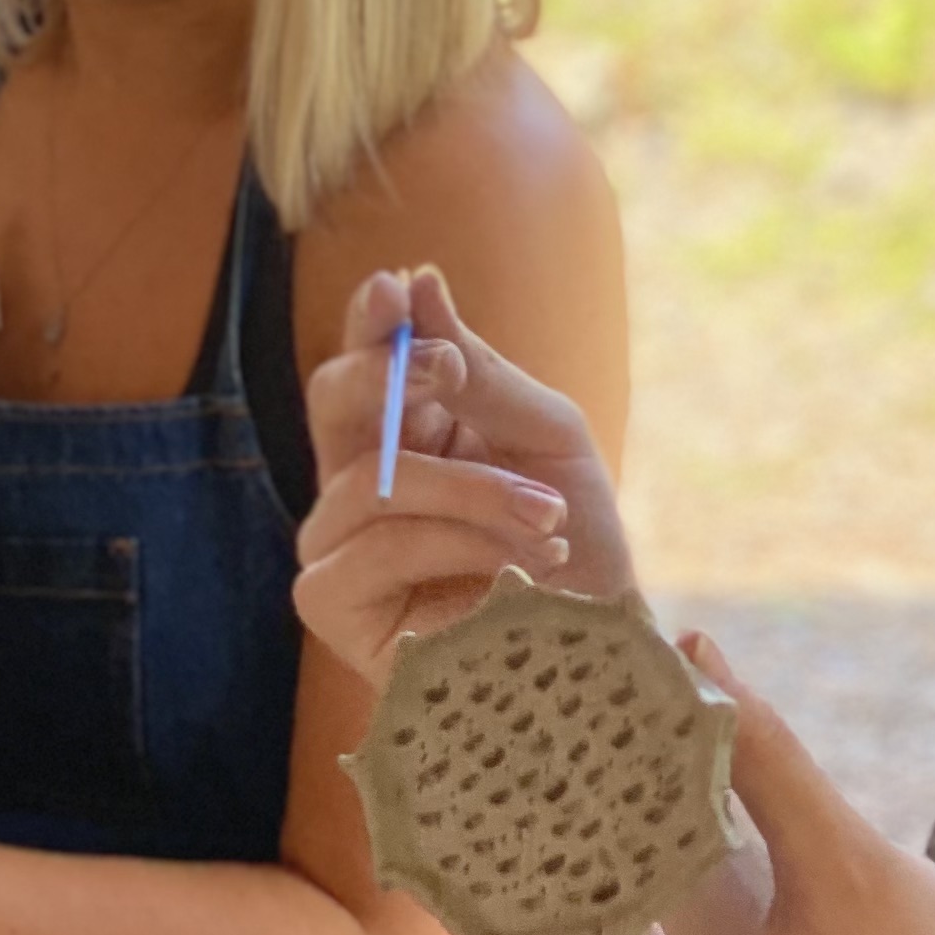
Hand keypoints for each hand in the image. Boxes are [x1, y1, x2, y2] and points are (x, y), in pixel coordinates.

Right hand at [295, 264, 628, 687]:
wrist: (602, 649)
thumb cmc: (577, 545)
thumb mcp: (546, 441)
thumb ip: (481, 374)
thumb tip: (416, 286)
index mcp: (408, 432)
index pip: (367, 360)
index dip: (371, 322)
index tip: (396, 288)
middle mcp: (361, 482)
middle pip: (332, 403)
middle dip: (388, 376)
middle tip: (448, 370)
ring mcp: (341, 544)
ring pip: (370, 480)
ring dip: (471, 490)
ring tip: (547, 519)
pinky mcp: (334, 605)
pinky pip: (374, 547)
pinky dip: (454, 545)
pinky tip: (515, 568)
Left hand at [490, 652, 934, 934]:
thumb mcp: (854, 857)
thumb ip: (761, 756)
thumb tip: (689, 647)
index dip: (495, 875)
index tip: (449, 783)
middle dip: (501, 878)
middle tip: (449, 771)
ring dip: (538, 897)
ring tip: (485, 793)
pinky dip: (592, 923)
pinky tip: (560, 839)